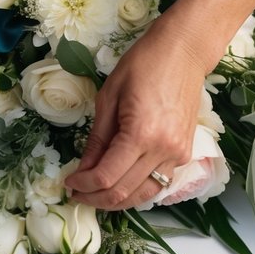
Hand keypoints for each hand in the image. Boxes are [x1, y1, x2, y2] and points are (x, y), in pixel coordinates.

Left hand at [65, 17, 210, 210]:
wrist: (184, 52)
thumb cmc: (144, 65)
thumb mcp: (109, 98)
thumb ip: (97, 139)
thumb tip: (83, 169)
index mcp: (141, 135)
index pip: (106, 177)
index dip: (83, 186)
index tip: (69, 183)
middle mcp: (163, 151)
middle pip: (123, 192)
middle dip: (95, 198)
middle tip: (77, 193)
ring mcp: (178, 155)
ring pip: (143, 195)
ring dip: (116, 201)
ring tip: (95, 195)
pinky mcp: (185, 154)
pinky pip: (158, 183)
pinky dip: (137, 190)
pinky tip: (120, 184)